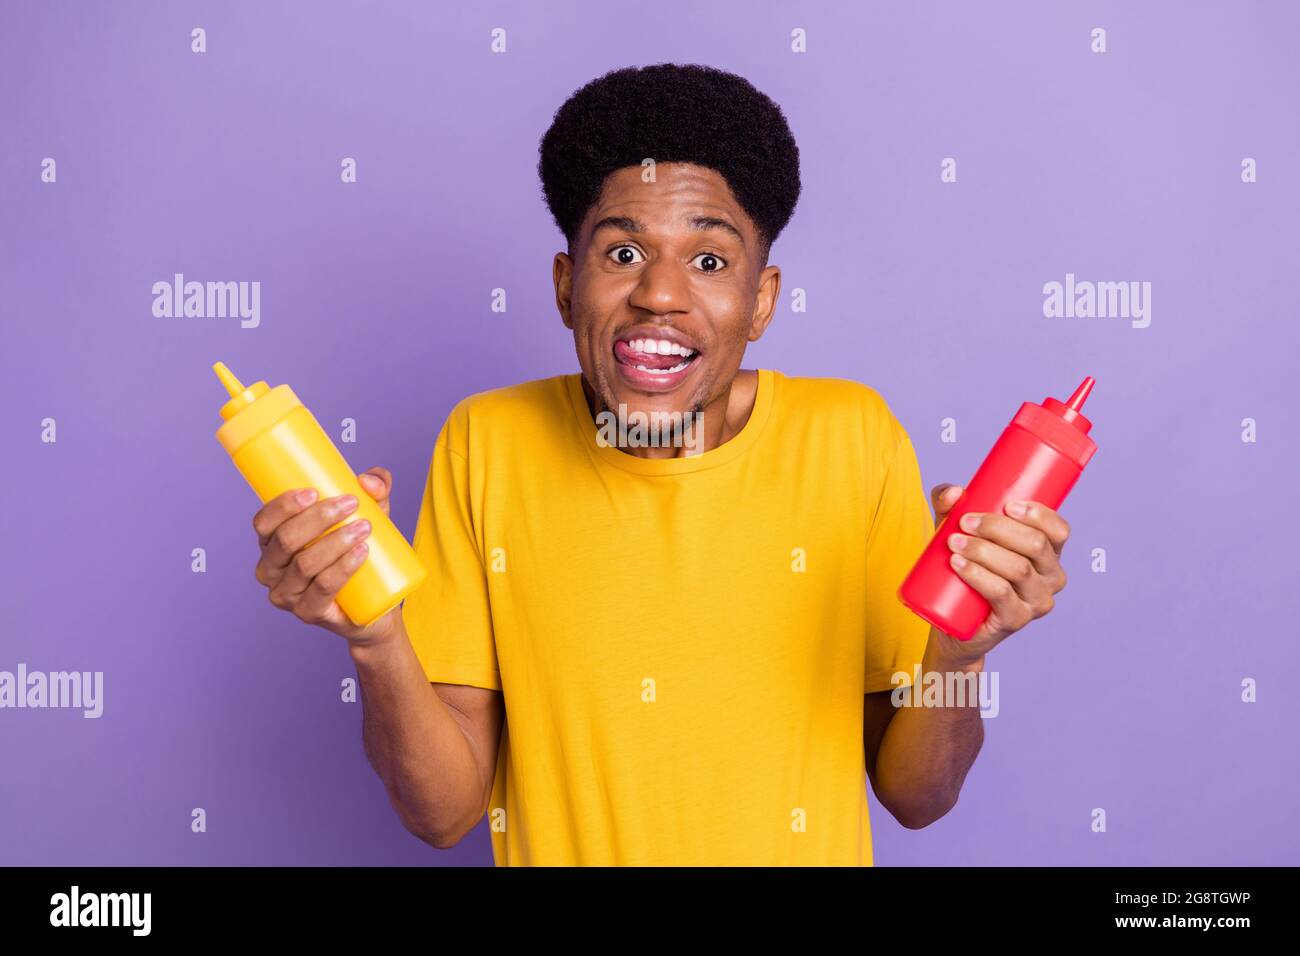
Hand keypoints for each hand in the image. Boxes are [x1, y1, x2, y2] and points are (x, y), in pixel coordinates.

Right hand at [251, 466, 401, 645]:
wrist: (376, 605)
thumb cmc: (362, 553)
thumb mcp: (370, 515)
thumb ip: (374, 489)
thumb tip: (368, 481)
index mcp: (272, 544)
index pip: (264, 523)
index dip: (283, 505)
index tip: (315, 491)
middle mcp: (271, 570)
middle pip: (285, 540)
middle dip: (318, 517)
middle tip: (352, 503)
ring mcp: (287, 595)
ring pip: (305, 564)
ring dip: (335, 541)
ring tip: (364, 527)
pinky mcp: (309, 612)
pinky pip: (323, 587)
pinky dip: (342, 568)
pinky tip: (360, 552)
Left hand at [927, 483, 1070, 657]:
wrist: (951, 619)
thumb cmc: (962, 566)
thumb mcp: (958, 529)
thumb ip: (950, 503)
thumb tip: (955, 492)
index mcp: (1049, 553)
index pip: (1058, 530)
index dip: (1038, 514)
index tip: (1007, 504)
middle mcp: (1051, 578)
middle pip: (1036, 545)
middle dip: (998, 528)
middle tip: (963, 522)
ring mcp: (1036, 602)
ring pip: (1018, 568)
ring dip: (983, 550)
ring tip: (953, 542)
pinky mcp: (1016, 620)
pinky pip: (1001, 593)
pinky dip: (978, 575)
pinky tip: (959, 564)